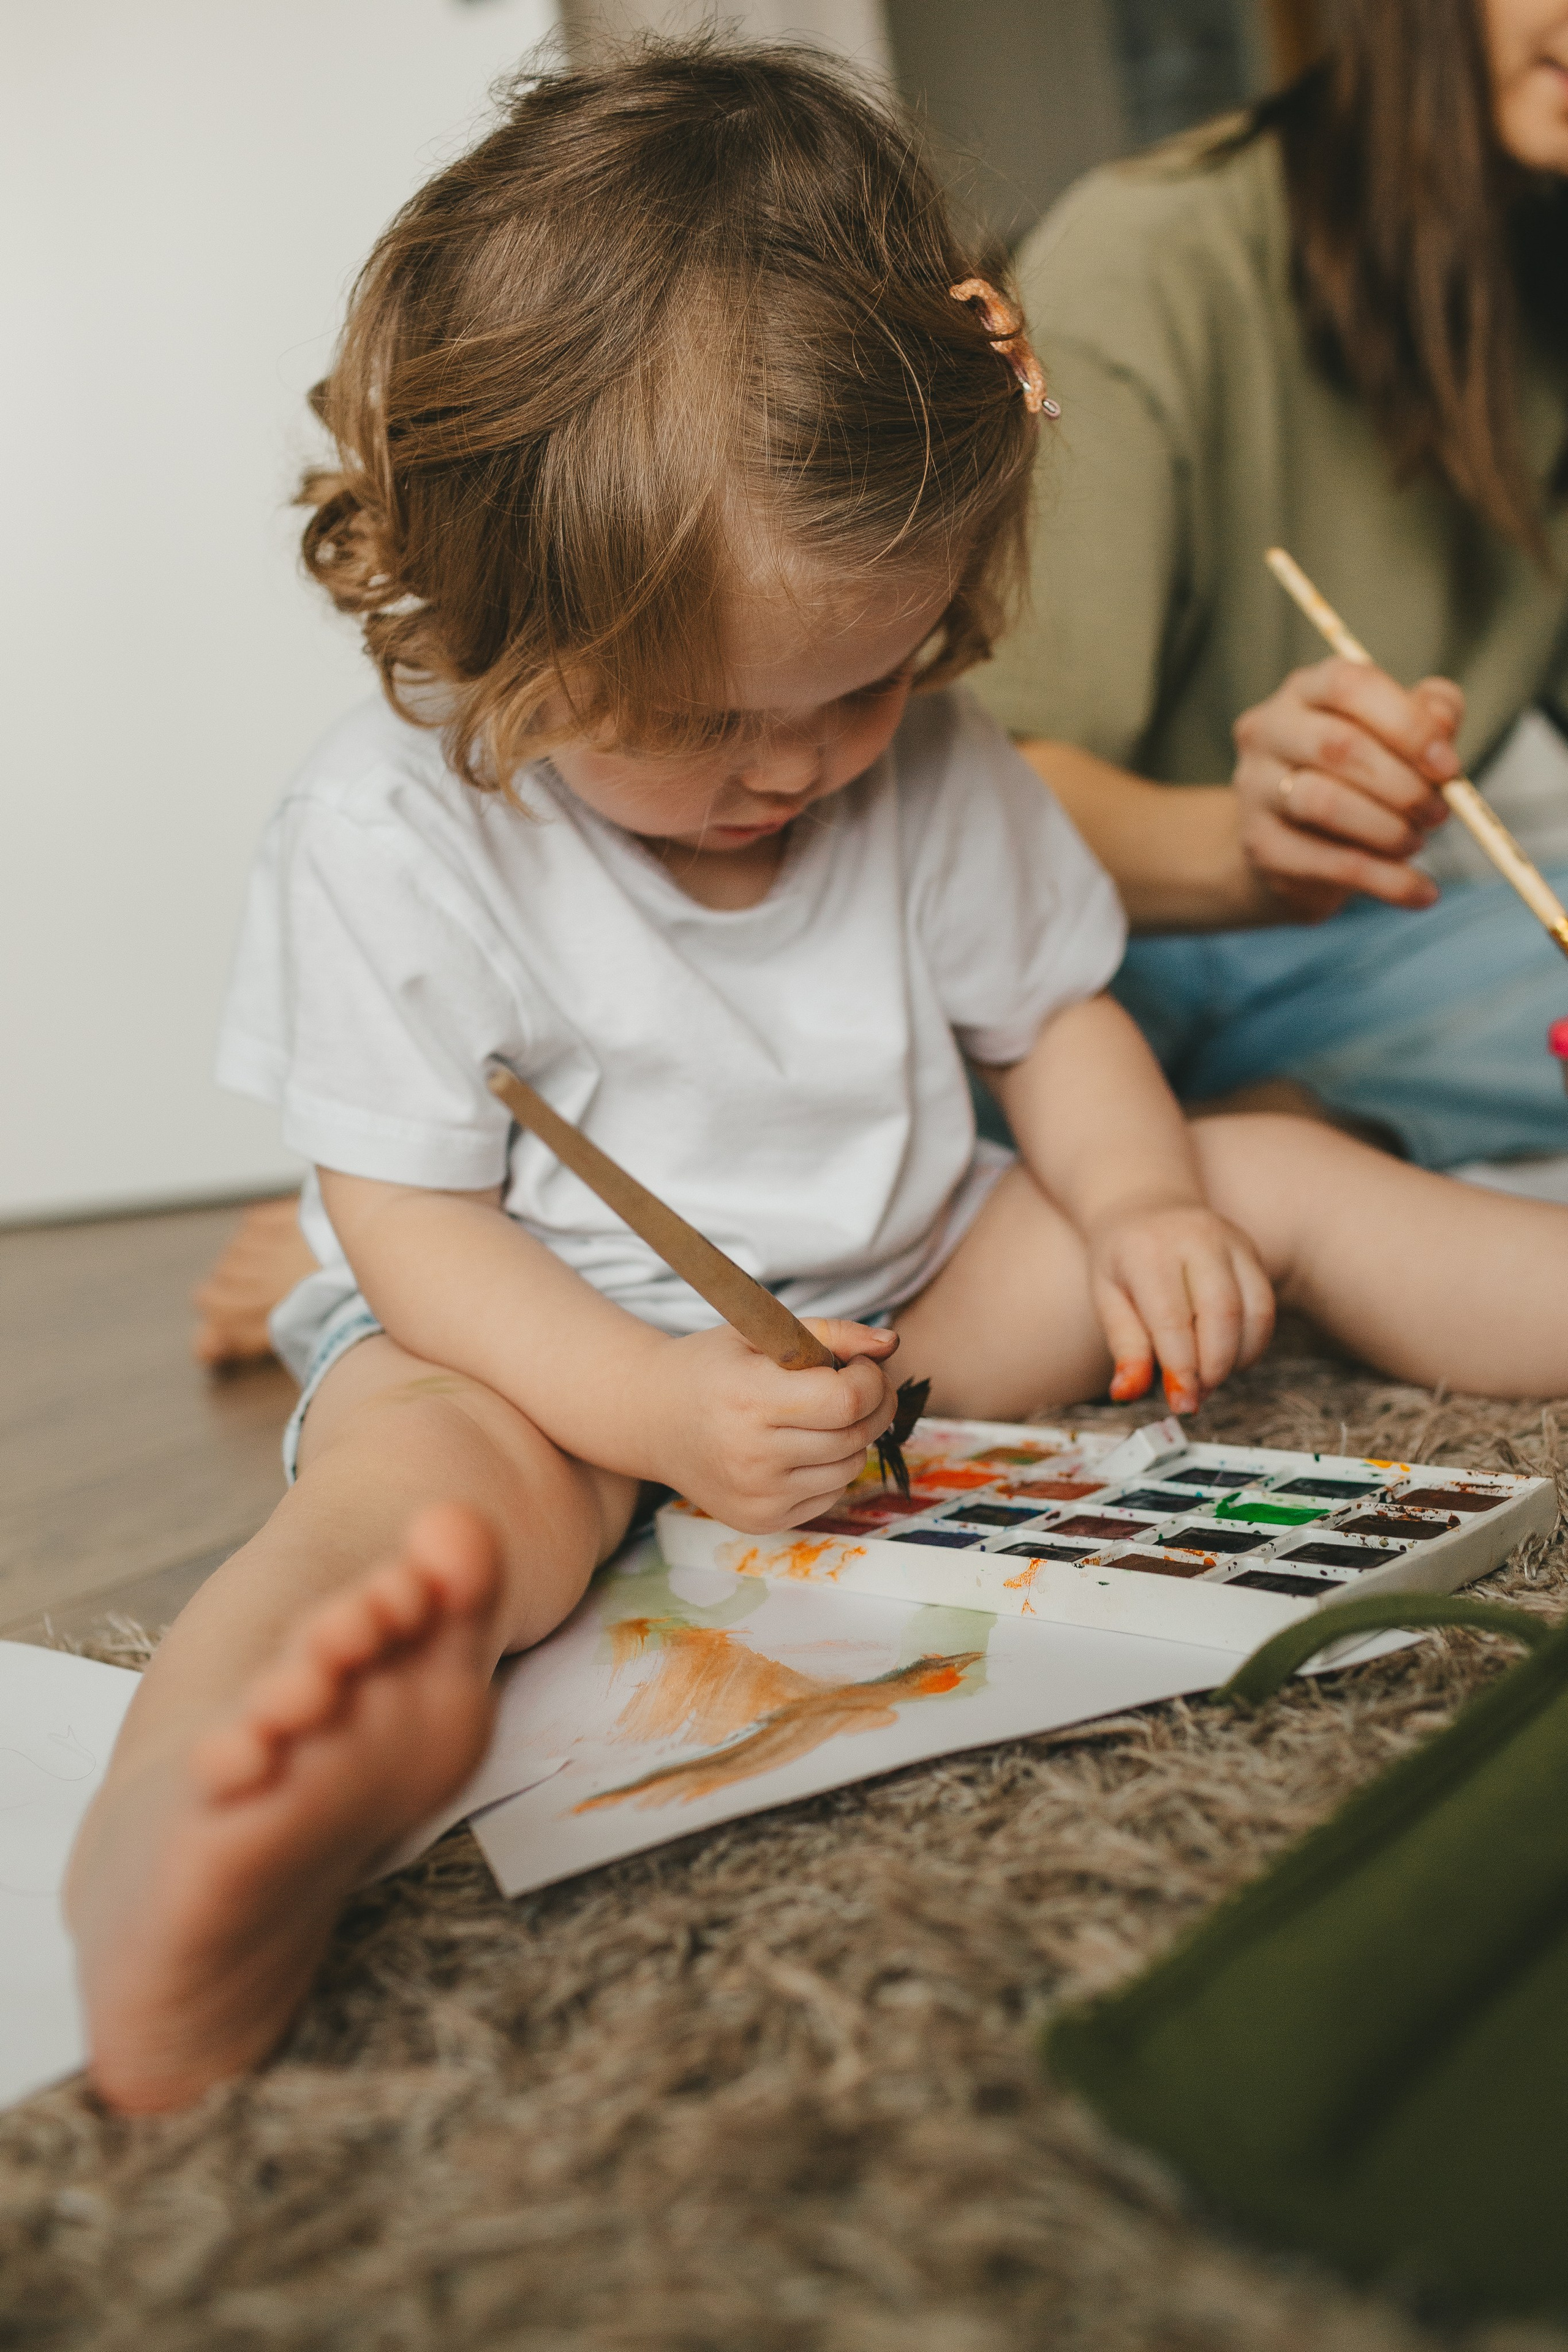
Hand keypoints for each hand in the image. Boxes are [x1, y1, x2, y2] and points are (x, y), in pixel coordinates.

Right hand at [647, 1318, 899, 1532]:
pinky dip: (830, 1468)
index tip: (859, 1366)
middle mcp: (751, 1454)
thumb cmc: (712, 1367)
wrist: (652, 1419)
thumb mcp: (761, 1333)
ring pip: (850, 1467)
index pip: (847, 1400)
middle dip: (873, 1405)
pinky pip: (829, 1494)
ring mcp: (757, 1495)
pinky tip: (800, 1446)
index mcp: (749, 1397)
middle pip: (855, 1435)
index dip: (870, 1379)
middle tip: (854, 1386)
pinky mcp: (761, 1520)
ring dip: (851, 1438)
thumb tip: (890, 1345)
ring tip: (820, 1415)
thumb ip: (831, 1334)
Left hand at [1086, 1201, 1274, 1415]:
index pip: (1172, 1319)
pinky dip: (1254, 1342)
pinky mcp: (1251, 1250)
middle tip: (1197, 1394)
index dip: (1182, 1368)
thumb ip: (1124, 1346)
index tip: (1181, 1403)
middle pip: (1223, 1314)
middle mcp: (1195, 1238)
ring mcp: (1230, 1240)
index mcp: (1148, 1250)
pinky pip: (1266, 1305)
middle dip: (1214, 1366)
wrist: (1145, 1201)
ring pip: (1255, 1311)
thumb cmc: (1121, 1255)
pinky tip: (1230, 1357)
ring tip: (1211, 1377)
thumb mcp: (1107, 1298)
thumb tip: (1127, 1393)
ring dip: (1238, 1358)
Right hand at [1232, 659, 1462, 919]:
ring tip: (1416, 843)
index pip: (1350, 685)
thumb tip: (1442, 723)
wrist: (1294, 852)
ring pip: (1325, 803)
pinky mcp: (1260, 847)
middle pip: (1337, 746)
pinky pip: (1329, 864)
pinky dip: (1387, 882)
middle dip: (1404, 785)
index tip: (1448, 766)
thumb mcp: (1397, 738)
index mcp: (1305, 691)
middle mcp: (1268, 731)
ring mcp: (1255, 790)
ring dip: (1389, 829)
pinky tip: (1422, 892)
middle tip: (1440, 813)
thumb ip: (1430, 715)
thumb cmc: (1356, 780)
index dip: (1407, 724)